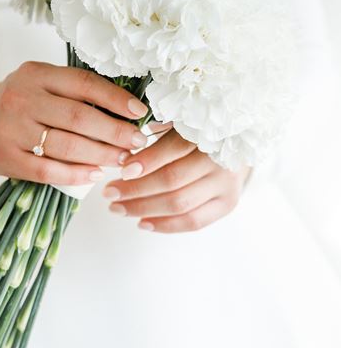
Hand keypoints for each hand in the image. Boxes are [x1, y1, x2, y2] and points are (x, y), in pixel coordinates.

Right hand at [0, 61, 148, 184]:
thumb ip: (74, 92)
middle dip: (114, 131)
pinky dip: (76, 174)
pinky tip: (95, 174)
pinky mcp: (7, 157)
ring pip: (66, 145)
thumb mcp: (42, 84)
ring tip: (122, 159)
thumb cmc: (22, 103)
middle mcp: (21, 98)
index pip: (84, 83)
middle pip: (78, 117)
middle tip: (137, 141)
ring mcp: (12, 129)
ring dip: (101, 155)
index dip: (115, 98)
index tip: (139, 112)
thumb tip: (126, 110)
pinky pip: (48, 170)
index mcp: (36, 74)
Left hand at [102, 123, 250, 232]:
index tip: (121, 169)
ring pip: (180, 203)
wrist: (238, 144)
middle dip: (135, 189)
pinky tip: (142, 222)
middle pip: (172, 180)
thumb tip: (124, 158)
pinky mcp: (228, 203)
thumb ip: (156, 135)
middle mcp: (220, 159)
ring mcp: (226, 183)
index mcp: (207, 132)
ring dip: (143, 208)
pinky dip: (166, 225)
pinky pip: (194, 221)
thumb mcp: (179, 123)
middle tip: (109, 192)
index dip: (146, 161)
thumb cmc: (198, 132)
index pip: (173, 148)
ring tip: (118, 208)